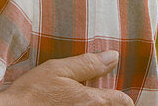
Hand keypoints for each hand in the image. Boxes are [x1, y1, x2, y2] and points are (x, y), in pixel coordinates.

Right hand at [1, 51, 130, 104]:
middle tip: (88, 96)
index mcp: (93, 100)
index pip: (123, 101)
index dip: (120, 96)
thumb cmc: (33, 91)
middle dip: (106, 103)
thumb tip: (113, 56)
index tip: (112, 93)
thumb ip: (87, 64)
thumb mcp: (57, 69)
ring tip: (75, 101)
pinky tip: (66, 105)